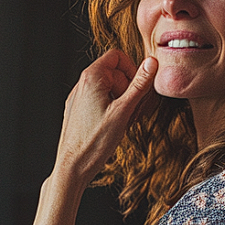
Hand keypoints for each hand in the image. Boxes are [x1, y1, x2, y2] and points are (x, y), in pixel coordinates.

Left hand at [52, 50, 157, 191]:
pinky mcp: (78, 111)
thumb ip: (139, 85)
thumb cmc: (94, 142)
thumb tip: (152, 63)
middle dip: (129, 88)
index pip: (116, 56)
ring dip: (122, 100)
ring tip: (126, 121)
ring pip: (108, 88)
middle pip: (114, 73)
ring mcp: (78, 98)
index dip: (133, 68)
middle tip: (136, 110)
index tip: (141, 86)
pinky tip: (116, 126)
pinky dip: (112, 109)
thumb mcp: (123, 111)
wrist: (72, 167)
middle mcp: (81, 85)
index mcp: (91, 78)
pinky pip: (99, 101)